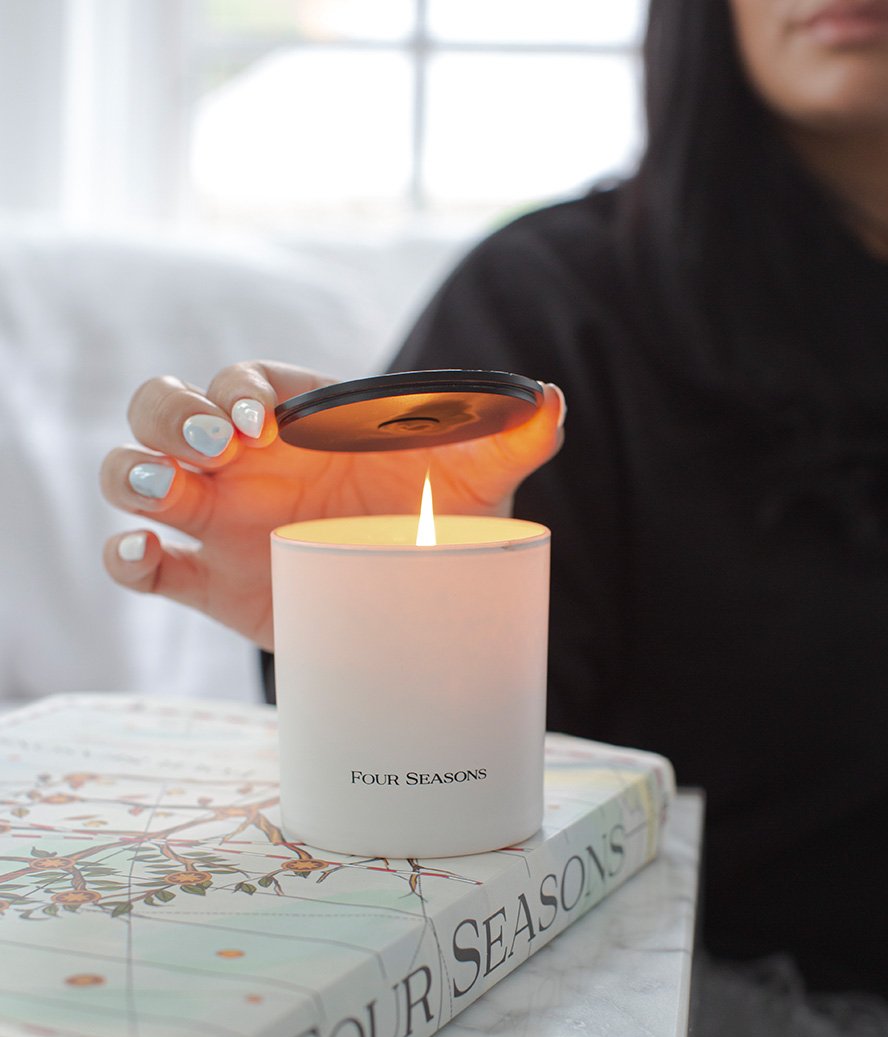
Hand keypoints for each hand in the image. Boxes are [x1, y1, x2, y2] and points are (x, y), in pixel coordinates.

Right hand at [101, 361, 564, 649]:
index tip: (261, 421)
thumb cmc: (438, 514)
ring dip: (135, 476)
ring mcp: (217, 519)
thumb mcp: (478, 474)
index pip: (241, 381)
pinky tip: (144, 555)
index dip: (235, 389)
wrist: (418, 595)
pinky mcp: (209, 582)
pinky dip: (127, 558)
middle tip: (214, 446)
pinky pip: (144, 565)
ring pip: (134, 475)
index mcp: (295, 418)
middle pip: (161, 411)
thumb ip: (509, 435)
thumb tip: (550, 399)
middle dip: (170, 417)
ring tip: (172, 494)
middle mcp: (242, 460)